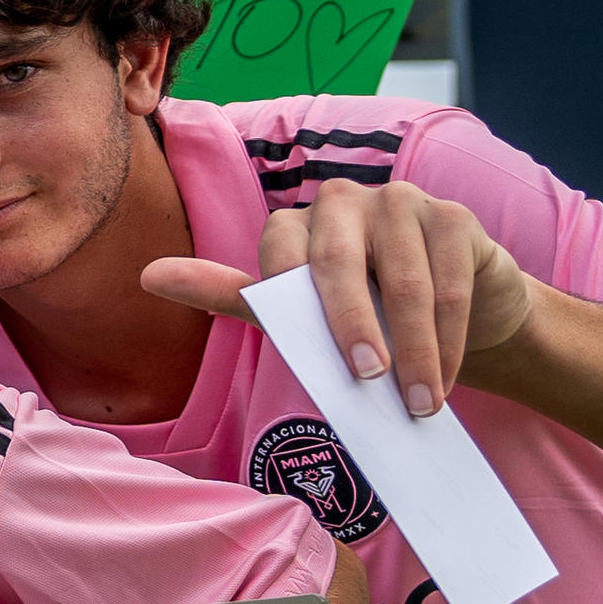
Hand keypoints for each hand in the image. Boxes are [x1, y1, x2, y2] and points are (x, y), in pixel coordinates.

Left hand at [145, 186, 534, 421]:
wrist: (454, 309)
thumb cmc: (362, 312)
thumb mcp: (293, 312)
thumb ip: (230, 295)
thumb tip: (148, 275)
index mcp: (295, 223)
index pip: (281, 256)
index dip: (301, 309)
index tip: (319, 358)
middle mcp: (343, 201)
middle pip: (338, 263)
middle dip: (354, 327)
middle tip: (370, 381)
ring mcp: (401, 202)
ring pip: (405, 280)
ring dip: (415, 349)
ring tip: (421, 403)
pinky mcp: (453, 218)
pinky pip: (450, 281)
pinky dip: (450, 337)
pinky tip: (447, 377)